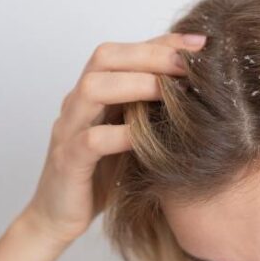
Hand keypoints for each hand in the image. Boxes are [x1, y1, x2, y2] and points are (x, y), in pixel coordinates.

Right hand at [22, 33, 206, 244]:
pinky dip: (121, 135)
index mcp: (96, 93)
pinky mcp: (68, 162)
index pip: (125, 52)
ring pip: (93, 89)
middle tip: (187, 65)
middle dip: (149, 56)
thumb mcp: (133, 137)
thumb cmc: (103, 174)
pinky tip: (146, 137)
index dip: (161, 43)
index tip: (200, 44)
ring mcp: (70, 130)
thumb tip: (198, 93)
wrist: (60, 216)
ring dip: (135, 85)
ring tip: (170, 91)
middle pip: (105, 58)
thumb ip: (151, 113)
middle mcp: (79, 103)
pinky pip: (91, 140)